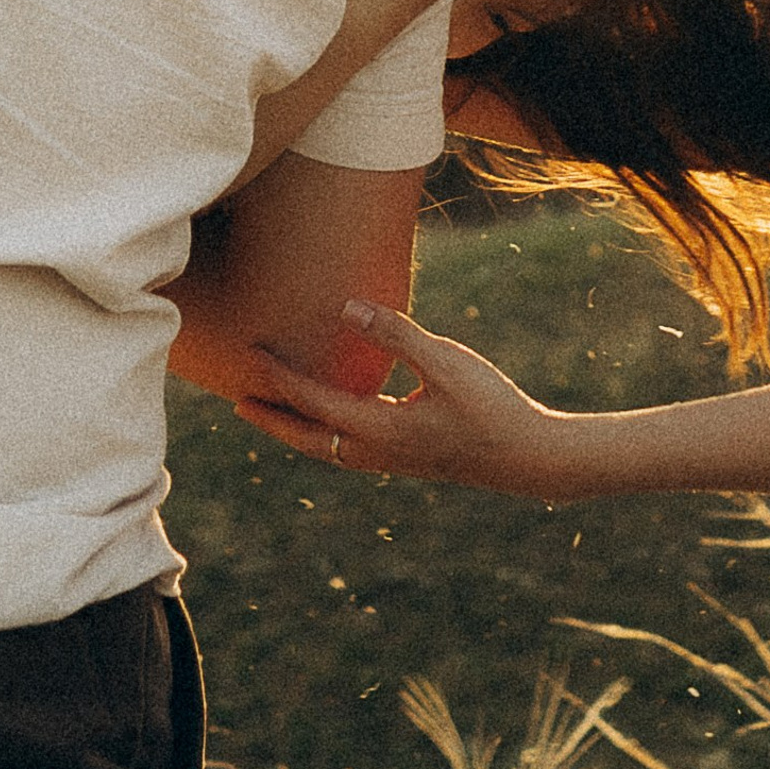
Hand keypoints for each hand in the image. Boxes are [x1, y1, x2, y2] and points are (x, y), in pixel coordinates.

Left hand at [236, 298, 575, 494]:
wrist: (531, 459)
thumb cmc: (492, 407)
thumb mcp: (446, 362)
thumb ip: (396, 334)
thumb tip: (347, 307)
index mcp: (382, 429)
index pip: (314, 403)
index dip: (279, 378)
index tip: (251, 353)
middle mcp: (380, 452)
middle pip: (310, 440)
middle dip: (273, 420)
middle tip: (238, 401)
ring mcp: (394, 461)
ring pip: (329, 449)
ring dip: (298, 430)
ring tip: (274, 410)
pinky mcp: (408, 459)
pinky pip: (350, 449)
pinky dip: (327, 434)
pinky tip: (334, 417)